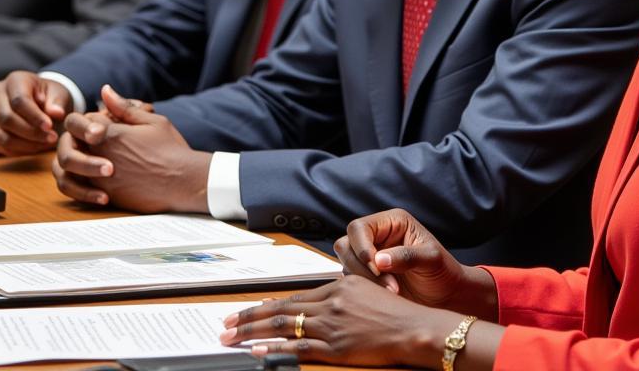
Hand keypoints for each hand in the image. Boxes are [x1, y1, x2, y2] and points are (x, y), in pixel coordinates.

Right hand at [0, 72, 72, 154]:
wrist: (40, 101)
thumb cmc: (50, 96)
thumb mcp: (59, 94)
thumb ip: (57, 102)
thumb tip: (56, 112)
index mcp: (15, 80)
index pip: (19, 101)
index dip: (34, 116)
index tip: (50, 127)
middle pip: (6, 118)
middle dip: (30, 132)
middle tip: (51, 138)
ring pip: (0, 135)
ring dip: (24, 144)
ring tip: (45, 144)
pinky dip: (16, 150)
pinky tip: (34, 147)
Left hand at [52, 84, 209, 212]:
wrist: (183, 181)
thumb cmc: (171, 148)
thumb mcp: (152, 121)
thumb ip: (124, 107)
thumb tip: (104, 90)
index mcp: (110, 133)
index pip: (80, 120)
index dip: (88, 121)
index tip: (103, 124)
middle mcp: (100, 155)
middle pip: (67, 144)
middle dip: (76, 141)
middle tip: (93, 142)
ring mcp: (100, 178)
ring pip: (67, 169)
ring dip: (75, 163)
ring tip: (90, 162)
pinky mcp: (105, 196)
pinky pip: (78, 190)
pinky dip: (82, 183)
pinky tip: (100, 179)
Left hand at [219, 275, 463, 367]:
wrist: (414, 327)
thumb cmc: (395, 312)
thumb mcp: (366, 291)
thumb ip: (341, 293)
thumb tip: (320, 301)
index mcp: (337, 287)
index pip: (292, 297)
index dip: (265, 305)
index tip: (244, 311)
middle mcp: (330, 303)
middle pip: (280, 310)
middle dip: (248, 318)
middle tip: (225, 324)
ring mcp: (331, 325)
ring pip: (283, 327)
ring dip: (252, 332)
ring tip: (231, 337)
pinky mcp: (336, 347)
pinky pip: (298, 348)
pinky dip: (274, 350)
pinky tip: (257, 351)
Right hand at [337, 208, 497, 317]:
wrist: (448, 297)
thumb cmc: (444, 272)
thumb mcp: (431, 260)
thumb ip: (407, 256)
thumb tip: (379, 260)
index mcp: (391, 222)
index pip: (359, 228)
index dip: (361, 247)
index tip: (376, 267)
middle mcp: (377, 237)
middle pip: (346, 245)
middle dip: (362, 267)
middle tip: (387, 285)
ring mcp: (370, 257)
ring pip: (346, 264)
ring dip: (364, 281)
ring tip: (392, 292)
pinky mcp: (368, 278)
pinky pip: (352, 281)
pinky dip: (363, 291)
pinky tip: (385, 298)